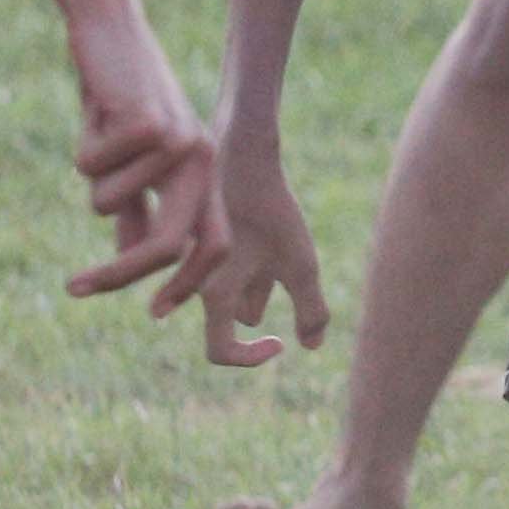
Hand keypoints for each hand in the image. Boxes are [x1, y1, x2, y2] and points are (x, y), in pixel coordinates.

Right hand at [59, 7, 220, 298]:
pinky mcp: (150, 122)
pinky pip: (92, 167)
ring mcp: (181, 142)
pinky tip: (94, 109)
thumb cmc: (118, 98)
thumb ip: (136, 210)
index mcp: (204, 175)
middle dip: (119, 274)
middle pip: (164, 246)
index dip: (187, 286)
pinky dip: (82, 146)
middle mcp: (203, 162)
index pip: (212, 248)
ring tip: (96, 132)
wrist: (110, 28)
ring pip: (109, 203)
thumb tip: (131, 262)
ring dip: (89, 178)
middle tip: (75, 288)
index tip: (152, 313)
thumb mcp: (131, 163)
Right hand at [154, 134, 333, 369]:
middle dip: (264, 300)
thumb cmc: (273, 211)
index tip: (281, 341)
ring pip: (236, 285)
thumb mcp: (302, 264)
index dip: (250, 357)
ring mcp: (199, 257)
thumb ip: (311, 310)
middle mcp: (198, 281)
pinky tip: (273, 228)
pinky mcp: (206, 234)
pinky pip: (233, 259)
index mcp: (214, 294)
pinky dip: (254, 255)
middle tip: (286, 269)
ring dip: (261, 278)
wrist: (242, 152)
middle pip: (237, 312)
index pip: (220, 351)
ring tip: (282, 245)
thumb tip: (310, 346)